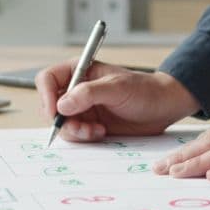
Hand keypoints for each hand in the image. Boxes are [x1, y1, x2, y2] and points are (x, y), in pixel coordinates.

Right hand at [35, 61, 200, 140]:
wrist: (163, 107)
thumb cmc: (144, 90)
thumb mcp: (118, 88)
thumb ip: (89, 93)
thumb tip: (61, 105)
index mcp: (80, 71)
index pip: (47, 79)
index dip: (45, 95)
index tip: (55, 112)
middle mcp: (77, 89)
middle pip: (50, 105)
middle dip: (62, 120)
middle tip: (82, 127)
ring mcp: (82, 108)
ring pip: (62, 123)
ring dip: (75, 131)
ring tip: (97, 131)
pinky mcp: (90, 124)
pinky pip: (75, 134)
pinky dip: (84, 137)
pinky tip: (101, 133)